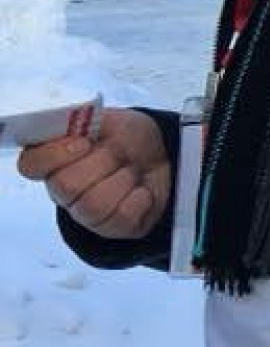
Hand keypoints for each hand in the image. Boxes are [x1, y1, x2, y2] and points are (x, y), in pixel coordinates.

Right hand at [16, 109, 171, 239]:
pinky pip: (121, 216)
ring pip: (93, 205)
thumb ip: (82, 120)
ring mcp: (85, 213)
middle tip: (118, 153)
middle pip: (66, 186)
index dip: (57, 154)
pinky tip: (141, 189)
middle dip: (103, 162)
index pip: (30, 165)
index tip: (84, 142)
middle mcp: (62, 191)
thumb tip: (70, 122)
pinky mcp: (112, 227)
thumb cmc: (128, 137)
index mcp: (52, 160)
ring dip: (123, 179)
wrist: (163, 156)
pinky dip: (140, 197)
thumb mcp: (106, 119)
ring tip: (131, 171)